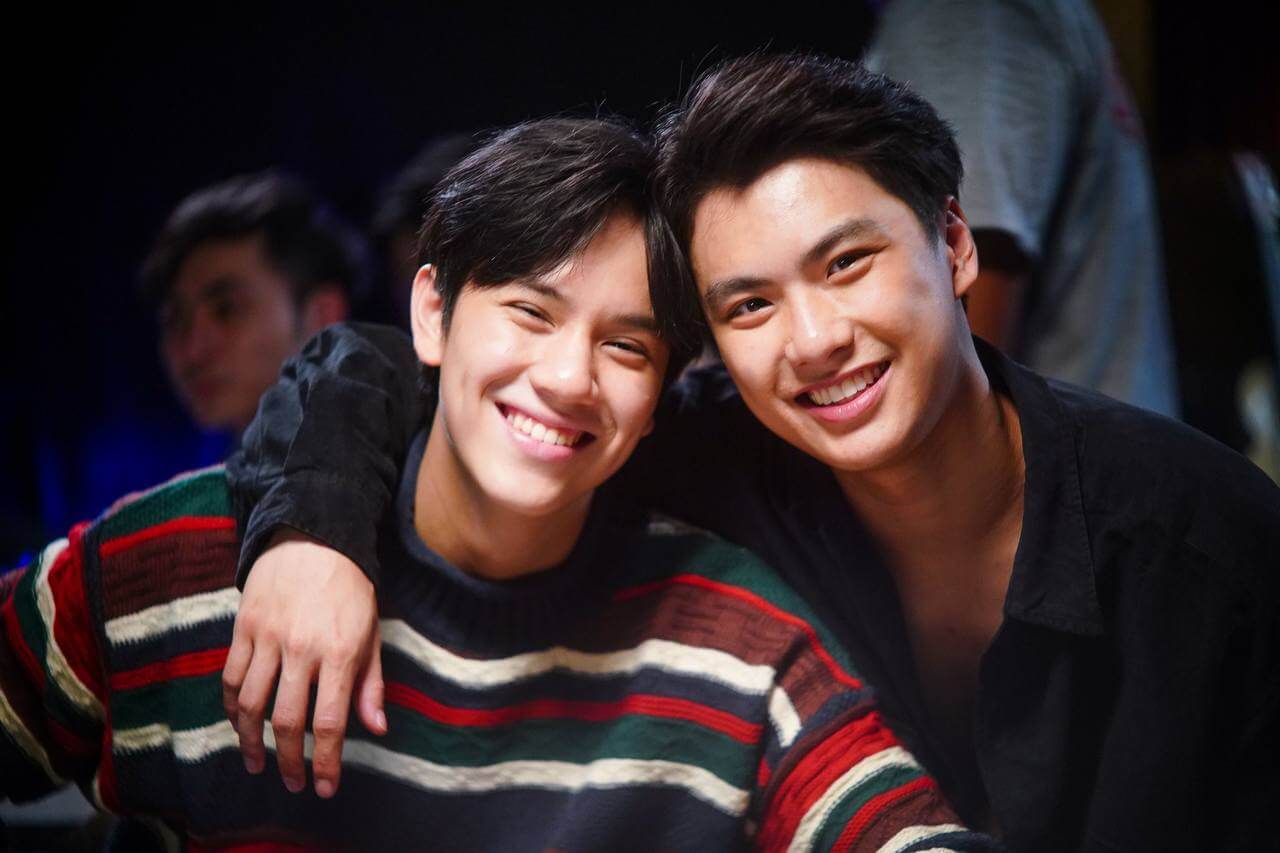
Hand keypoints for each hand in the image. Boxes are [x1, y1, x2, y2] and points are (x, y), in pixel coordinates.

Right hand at [222, 528, 385, 797]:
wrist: (314, 537)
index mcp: (340, 652)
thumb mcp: (370, 633)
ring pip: (249, 704)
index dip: (326, 761)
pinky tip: (239, 724)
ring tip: (258, 762)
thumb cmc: (350, 590)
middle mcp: (301, 648)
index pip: (329, 722)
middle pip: (287, 721)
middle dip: (289, 760)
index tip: (324, 788)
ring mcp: (268, 637)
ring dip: (251, 741)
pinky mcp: (243, 627)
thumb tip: (376, 729)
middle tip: (292, 782)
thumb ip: (370, 684)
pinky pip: (229, 677)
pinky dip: (231, 707)